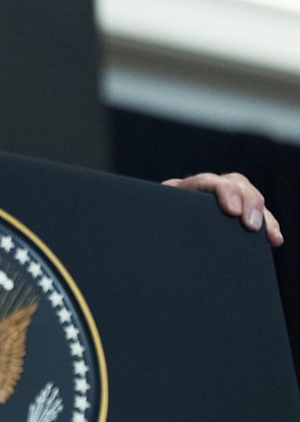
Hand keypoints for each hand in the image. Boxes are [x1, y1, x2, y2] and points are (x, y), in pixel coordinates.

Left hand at [163, 172, 282, 246]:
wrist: (151, 230)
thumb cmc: (147, 229)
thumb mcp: (153, 224)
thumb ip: (158, 225)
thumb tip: (159, 234)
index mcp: (180, 189)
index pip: (206, 181)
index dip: (224, 192)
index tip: (232, 211)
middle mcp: (203, 189)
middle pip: (234, 184)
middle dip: (249, 203)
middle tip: (252, 226)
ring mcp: (220, 198)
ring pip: (248, 195)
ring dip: (262, 215)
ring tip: (270, 236)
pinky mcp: (232, 212)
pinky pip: (255, 213)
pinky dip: (267, 225)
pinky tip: (274, 240)